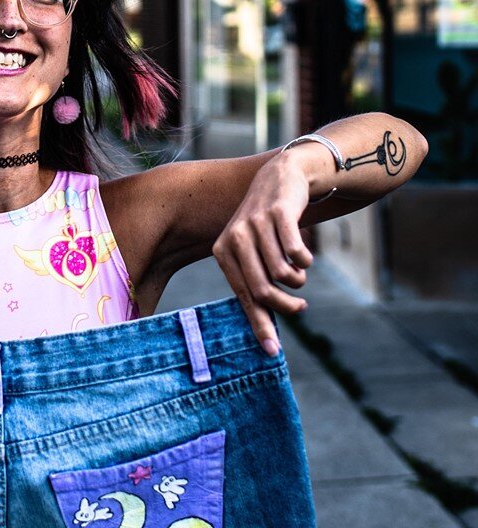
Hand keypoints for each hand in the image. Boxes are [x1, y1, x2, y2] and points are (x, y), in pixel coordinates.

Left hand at [211, 156, 311, 354]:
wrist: (282, 177)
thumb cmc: (268, 224)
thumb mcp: (254, 251)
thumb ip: (256, 283)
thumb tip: (266, 330)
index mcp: (223, 252)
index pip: (242, 296)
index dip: (259, 324)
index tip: (272, 351)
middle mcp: (234, 238)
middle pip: (262, 289)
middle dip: (285, 307)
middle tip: (300, 309)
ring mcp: (254, 225)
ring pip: (281, 273)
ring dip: (297, 280)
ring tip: (300, 275)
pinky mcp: (277, 213)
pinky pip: (295, 252)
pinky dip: (305, 261)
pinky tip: (305, 258)